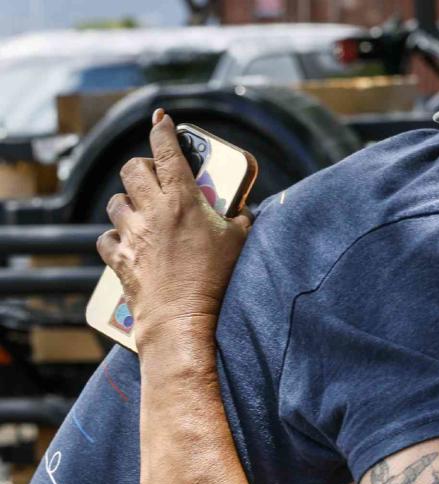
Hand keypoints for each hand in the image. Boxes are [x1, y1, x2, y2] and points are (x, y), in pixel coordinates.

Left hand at [96, 110, 251, 348]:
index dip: (162, 129)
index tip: (161, 118)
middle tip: (155, 179)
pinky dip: (116, 237)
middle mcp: (152, 211)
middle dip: (142, 168)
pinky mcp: (119, 257)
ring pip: (116, 201)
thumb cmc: (216, 281)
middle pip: (133, 169)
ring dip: (128, 202)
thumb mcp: (238, 243)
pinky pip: (107, 237)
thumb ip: (238, 219)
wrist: (183, 319)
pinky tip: (130, 244)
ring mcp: (132, 234)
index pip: (167, 151)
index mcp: (184, 200)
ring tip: (143, 215)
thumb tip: (241, 211)